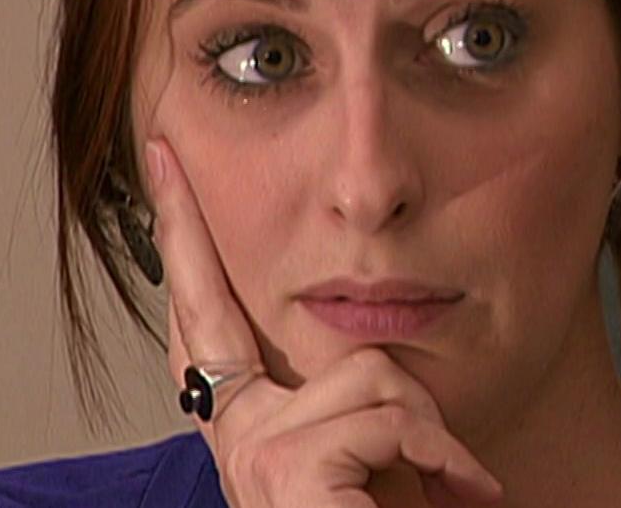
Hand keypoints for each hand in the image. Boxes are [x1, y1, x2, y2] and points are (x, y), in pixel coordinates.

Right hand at [146, 138, 504, 507]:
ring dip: (431, 430)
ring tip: (453, 481)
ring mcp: (251, 449)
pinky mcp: (286, 464)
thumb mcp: (374, 454)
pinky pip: (388, 414)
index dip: (182, 241)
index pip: (203, 319)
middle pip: (207, 302)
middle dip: (185, 224)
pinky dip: (445, 456)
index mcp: (250, 422)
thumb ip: (354, 399)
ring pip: (366, 371)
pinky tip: (457, 494)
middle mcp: (233, 431)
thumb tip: (372, 353)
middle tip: (163, 148)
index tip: (165, 166)